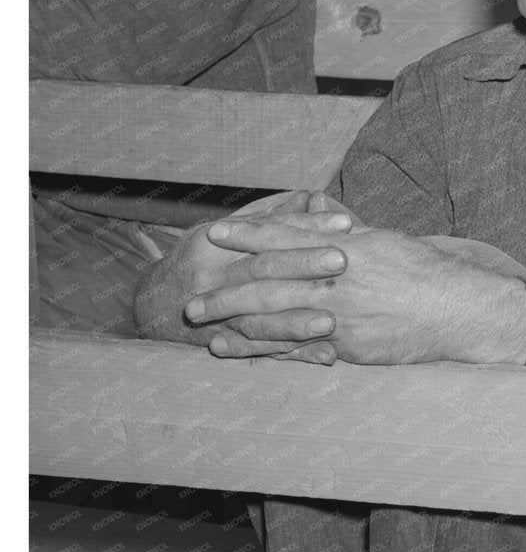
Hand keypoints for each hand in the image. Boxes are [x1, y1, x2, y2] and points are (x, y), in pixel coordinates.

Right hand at [132, 190, 348, 359]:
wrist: (154, 304)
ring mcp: (217, 315)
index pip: (267, 232)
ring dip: (296, 321)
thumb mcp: (224, 231)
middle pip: (262, 269)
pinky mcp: (226, 343)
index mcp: (217, 244)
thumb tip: (311, 197)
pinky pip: (263, 350)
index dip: (305, 226)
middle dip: (303, 264)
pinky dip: (295, 354)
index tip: (345, 223)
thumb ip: (270, 216)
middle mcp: (213, 278)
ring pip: (259, 317)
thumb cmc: (200, 259)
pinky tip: (325, 354)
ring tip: (331, 320)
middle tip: (342, 260)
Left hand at [190, 225, 525, 365]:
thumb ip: (349, 229)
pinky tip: (238, 351)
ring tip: (204, 326)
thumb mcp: (387, 238)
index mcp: (345, 249)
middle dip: (227, 289)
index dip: (249, 236)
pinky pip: (296, 348)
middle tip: (193, 296)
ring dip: (234, 323)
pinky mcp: (346, 346)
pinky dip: (263, 350)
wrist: (458, 309)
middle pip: (269, 283)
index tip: (216, 233)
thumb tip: (324, 210)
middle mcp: (336, 281)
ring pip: (275, 319)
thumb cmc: (426, 271)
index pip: (287, 239)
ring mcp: (339, 317)